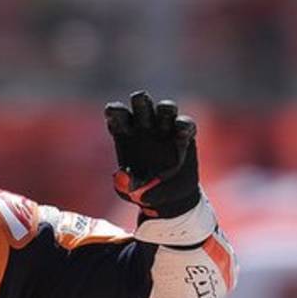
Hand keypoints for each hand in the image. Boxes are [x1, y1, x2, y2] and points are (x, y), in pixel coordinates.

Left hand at [105, 91, 199, 218]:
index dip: (115, 111)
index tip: (110, 111)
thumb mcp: (129, 192)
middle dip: (141, 100)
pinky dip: (184, 125)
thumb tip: (122, 175)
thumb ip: (123, 184)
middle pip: (141, 104)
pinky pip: (186, 125)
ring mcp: (165, 129)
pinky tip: (182, 132)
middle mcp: (144, 126)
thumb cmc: (142, 191)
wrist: (167, 198)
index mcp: (125, 134)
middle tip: (139, 99)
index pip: (118, 116)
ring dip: (166, 108)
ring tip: (165, 112)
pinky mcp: (185, 136)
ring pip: (166, 108)